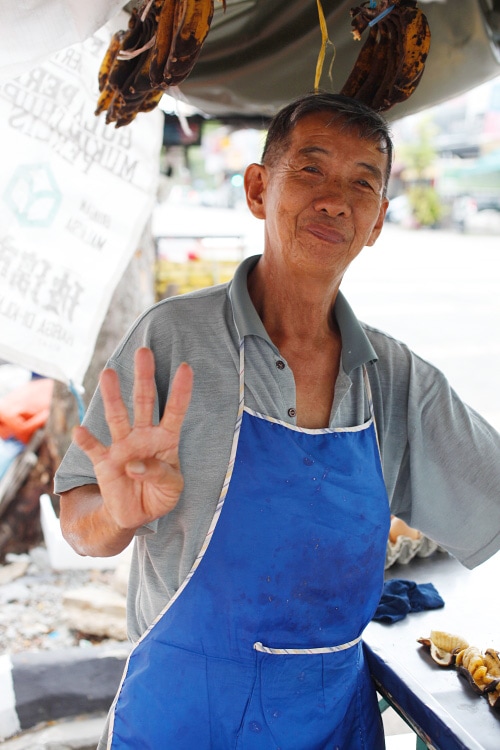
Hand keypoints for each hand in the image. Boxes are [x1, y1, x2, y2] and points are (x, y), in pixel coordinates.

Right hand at [72, 348, 192, 530]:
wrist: (137, 515)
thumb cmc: (160, 494)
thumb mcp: (172, 488)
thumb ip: (160, 474)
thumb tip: (135, 465)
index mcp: (166, 439)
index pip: (175, 411)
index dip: (181, 391)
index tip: (186, 367)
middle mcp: (143, 436)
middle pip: (144, 402)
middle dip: (144, 377)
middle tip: (144, 351)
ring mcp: (122, 446)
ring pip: (117, 416)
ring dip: (113, 397)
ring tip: (109, 374)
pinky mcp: (104, 462)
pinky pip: (94, 449)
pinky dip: (86, 441)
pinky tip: (80, 430)